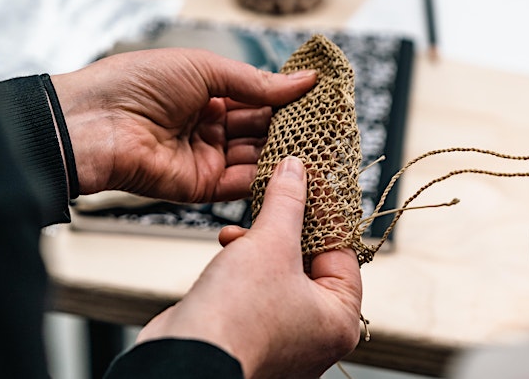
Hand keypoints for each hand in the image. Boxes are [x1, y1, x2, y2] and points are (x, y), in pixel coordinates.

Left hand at [50, 49, 316, 201]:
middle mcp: (209, 126)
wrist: (93, 122)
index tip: (323, 99)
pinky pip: (240, 183)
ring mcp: (206, 157)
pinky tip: (292, 169)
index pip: (259, 97)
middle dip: (294, 128)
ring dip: (286, 153)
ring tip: (321, 148)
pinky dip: (266, 178)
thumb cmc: (136, 82)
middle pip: (262, 129)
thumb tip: (304, 80)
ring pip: (257, 157)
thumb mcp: (205, 68)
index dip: (289, 98)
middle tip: (331, 127)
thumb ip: (256, 82)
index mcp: (207, 92)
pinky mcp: (200, 187)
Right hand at [136, 157, 362, 377]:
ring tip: (242, 231)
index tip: (309, 182)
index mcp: (338, 319)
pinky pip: (257, 293)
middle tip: (276, 197)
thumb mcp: (270, 243)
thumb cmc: (236, 320)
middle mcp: (316, 336)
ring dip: (260, 246)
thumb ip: (287, 202)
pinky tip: (228, 249)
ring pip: (281, 276)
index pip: (342, 251)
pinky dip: (245, 268)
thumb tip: (297, 171)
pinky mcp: (250, 338)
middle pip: (311, 262)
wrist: (185, 356)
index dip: (323, 212)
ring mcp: (284, 341)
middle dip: (286, 228)